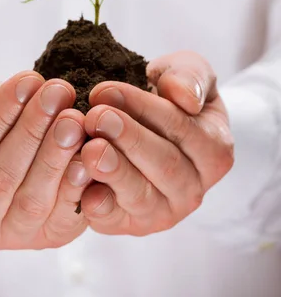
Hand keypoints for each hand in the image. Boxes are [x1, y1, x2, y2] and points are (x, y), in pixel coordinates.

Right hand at [0, 72, 88, 248]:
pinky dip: (78, 183)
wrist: (0, 144)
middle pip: (2, 178)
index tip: (27, 80)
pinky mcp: (49, 235)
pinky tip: (90, 150)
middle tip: (57, 91)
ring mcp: (11, 236)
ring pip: (33, 199)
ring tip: (74, 117)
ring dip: (57, 155)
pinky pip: (65, 215)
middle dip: (33, 130)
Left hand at [79, 51, 233, 235]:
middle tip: (95, 116)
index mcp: (215, 149)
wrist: (139, 121)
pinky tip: (80, 184)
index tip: (107, 89)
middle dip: (128, 138)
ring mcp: (163, 211)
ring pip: (141, 195)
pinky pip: (114, 218)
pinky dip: (98, 204)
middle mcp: (194, 188)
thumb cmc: (165, 95)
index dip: (143, 108)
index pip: (181, 128)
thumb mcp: (186, 72)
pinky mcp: (130, 224)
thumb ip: (192, 76)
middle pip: (164, 165)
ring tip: (90, 149)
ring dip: (114, 171)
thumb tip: (187, 98)